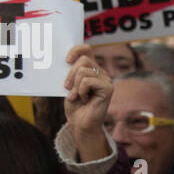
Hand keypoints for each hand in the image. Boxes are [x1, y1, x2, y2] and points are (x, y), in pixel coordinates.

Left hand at [63, 45, 112, 160]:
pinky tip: (84, 99)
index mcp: (92, 69)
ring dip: (75, 85)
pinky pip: (87, 81)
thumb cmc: (75, 105)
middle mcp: (101, 73)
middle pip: (83, 60)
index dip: (76, 50)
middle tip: (67, 87)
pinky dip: (80, 91)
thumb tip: (67, 60)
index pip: (87, 49)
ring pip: (83, 71)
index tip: (66, 61)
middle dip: (70, 74)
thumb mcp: (69, 85)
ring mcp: (106, 80)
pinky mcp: (108, 88)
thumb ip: (71, 72)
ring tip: (76, 96)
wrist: (80, 124)